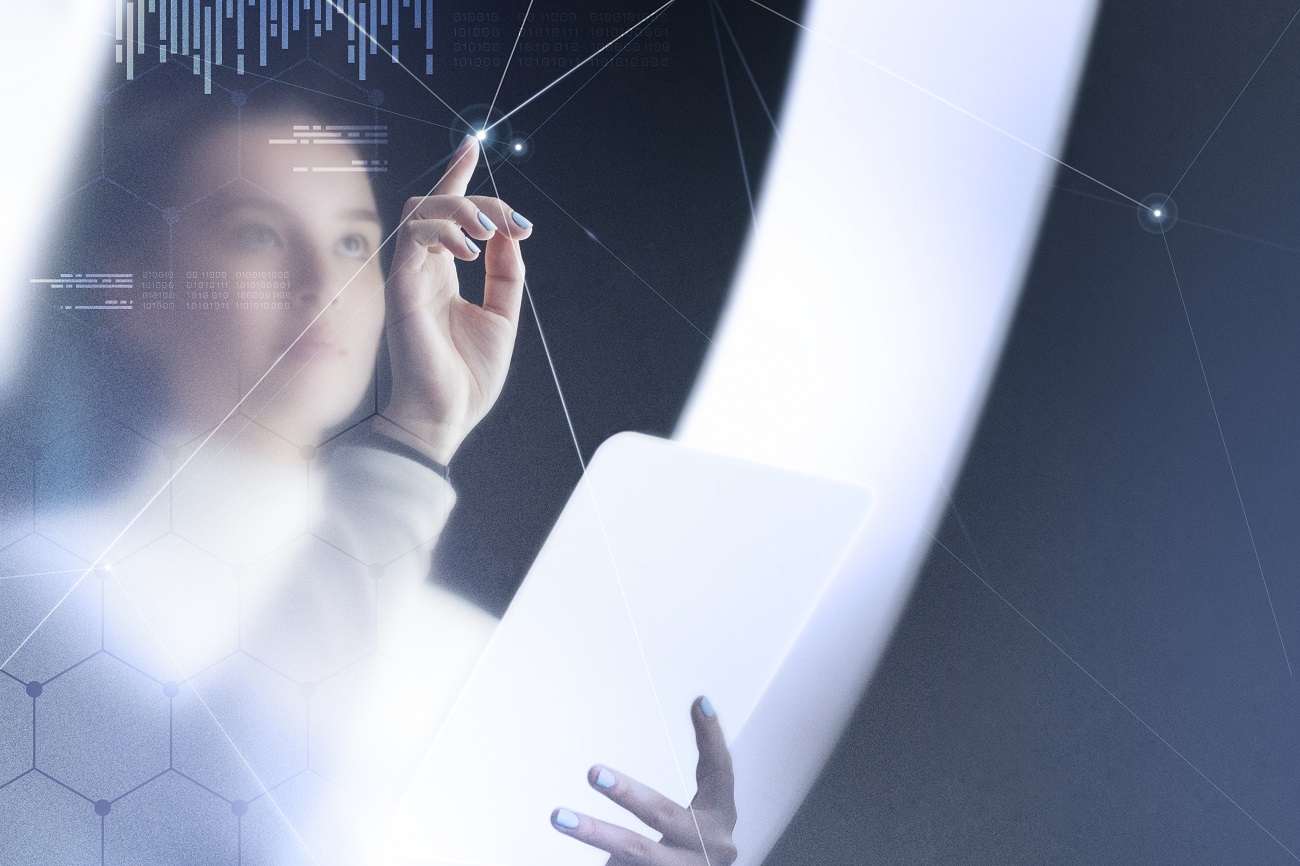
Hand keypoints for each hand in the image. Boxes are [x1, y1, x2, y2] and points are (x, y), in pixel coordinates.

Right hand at [381, 134, 533, 463]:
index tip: (473, 144)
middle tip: (512, 220)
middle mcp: (422, 269)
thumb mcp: (500, 317)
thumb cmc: (465, 379)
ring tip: (490, 229)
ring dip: (461, 208)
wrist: (444, 418)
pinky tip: (471, 253)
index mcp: (443, 273)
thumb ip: (505, 274)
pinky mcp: (400, 288)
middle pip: (438, 202)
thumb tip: (510, 233)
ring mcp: (408, 276)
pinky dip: (443, 233)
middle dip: (478, 197)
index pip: (448, 212)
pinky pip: (412, 239)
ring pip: (422, 210)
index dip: (459, 175)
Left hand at [551, 697, 737, 865]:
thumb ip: (661, 804)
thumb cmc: (686, 854)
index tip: (701, 702)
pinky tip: (572, 833)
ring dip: (595, 833)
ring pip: (637, 851)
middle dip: (627, 793)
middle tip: (593, 772)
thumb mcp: (686, 823)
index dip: (712, 738)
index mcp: (720, 818)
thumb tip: (614, 767)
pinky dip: (605, 862)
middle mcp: (713, 845)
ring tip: (558, 816)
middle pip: (664, 814)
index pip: (720, 772)